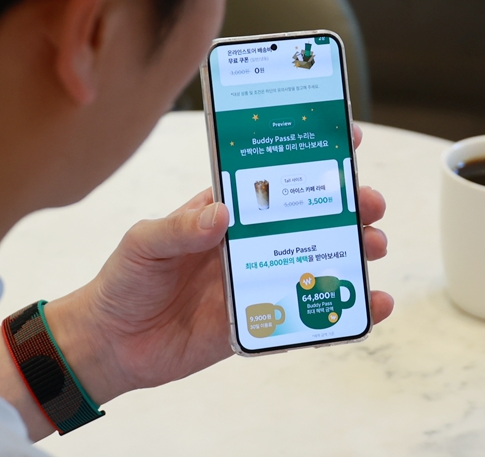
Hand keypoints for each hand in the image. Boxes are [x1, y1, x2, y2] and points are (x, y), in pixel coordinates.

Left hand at [46, 124, 391, 406]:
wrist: (111, 345)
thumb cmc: (124, 281)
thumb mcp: (144, 243)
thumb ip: (178, 229)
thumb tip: (221, 215)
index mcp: (225, 210)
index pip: (274, 176)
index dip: (311, 155)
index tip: (345, 138)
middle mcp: (250, 242)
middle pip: (310, 217)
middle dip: (348, 206)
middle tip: (371, 203)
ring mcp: (259, 281)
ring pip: (316, 260)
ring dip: (352, 251)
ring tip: (373, 247)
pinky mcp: (261, 322)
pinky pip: (307, 314)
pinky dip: (341, 310)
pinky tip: (373, 304)